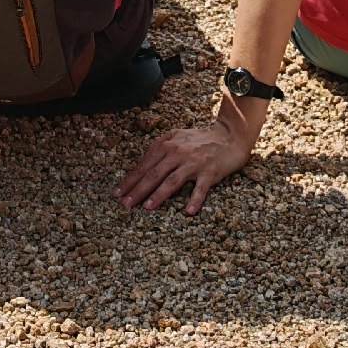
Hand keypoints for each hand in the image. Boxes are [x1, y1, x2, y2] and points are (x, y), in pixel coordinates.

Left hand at [117, 114, 253, 214]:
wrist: (229, 136)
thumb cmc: (199, 139)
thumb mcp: (176, 136)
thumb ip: (159, 146)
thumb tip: (141, 163)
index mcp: (167, 145)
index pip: (144, 165)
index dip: (130, 180)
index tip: (118, 193)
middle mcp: (178, 153)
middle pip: (154, 174)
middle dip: (137, 190)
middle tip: (125, 204)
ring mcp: (194, 163)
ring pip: (172, 181)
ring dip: (158, 195)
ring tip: (147, 206)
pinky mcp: (210, 172)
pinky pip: (200, 188)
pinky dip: (194, 200)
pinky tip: (188, 211)